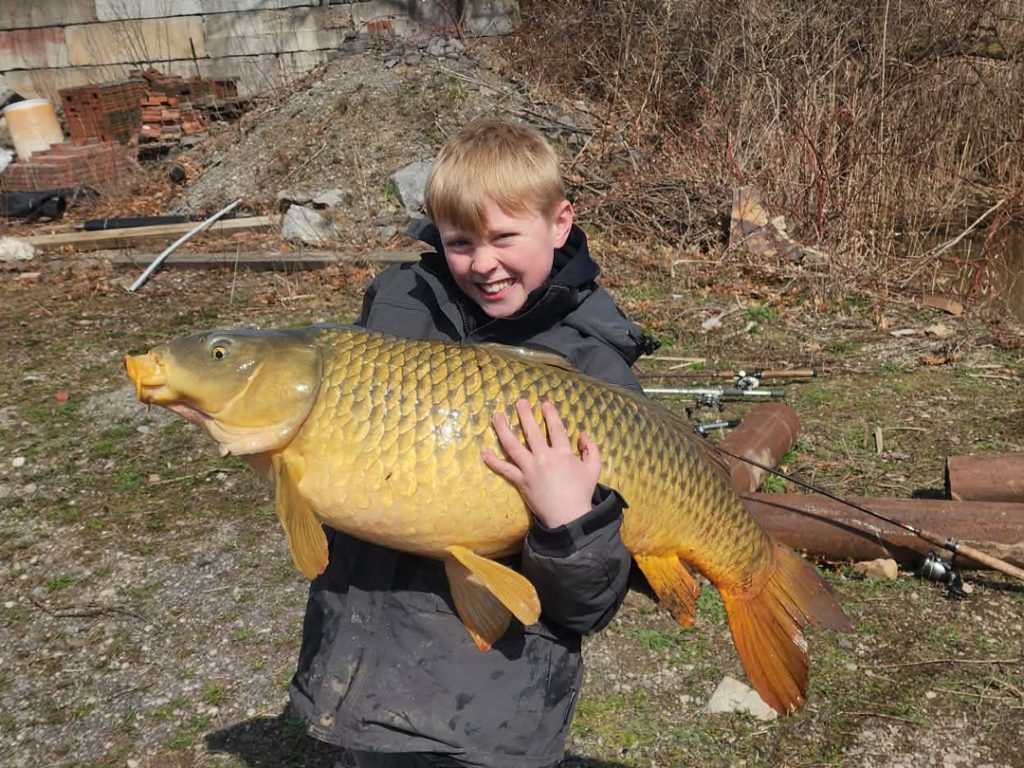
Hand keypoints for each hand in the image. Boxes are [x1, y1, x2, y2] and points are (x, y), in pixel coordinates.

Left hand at [483, 399, 600, 528]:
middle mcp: (544, 457)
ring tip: (496, 416)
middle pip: (531, 431)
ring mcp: (530, 469)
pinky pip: (504, 469)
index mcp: (563, 453)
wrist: (568, 517)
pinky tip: (484, 451)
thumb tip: (582, 433)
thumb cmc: (582, 493)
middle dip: (525, 414)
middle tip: (519, 402)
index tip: (544, 404)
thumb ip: (591, 449)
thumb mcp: (594, 469)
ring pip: (512, 445)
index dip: (550, 414)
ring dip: (503, 429)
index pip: (555, 428)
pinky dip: (493, 460)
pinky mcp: (520, 481)